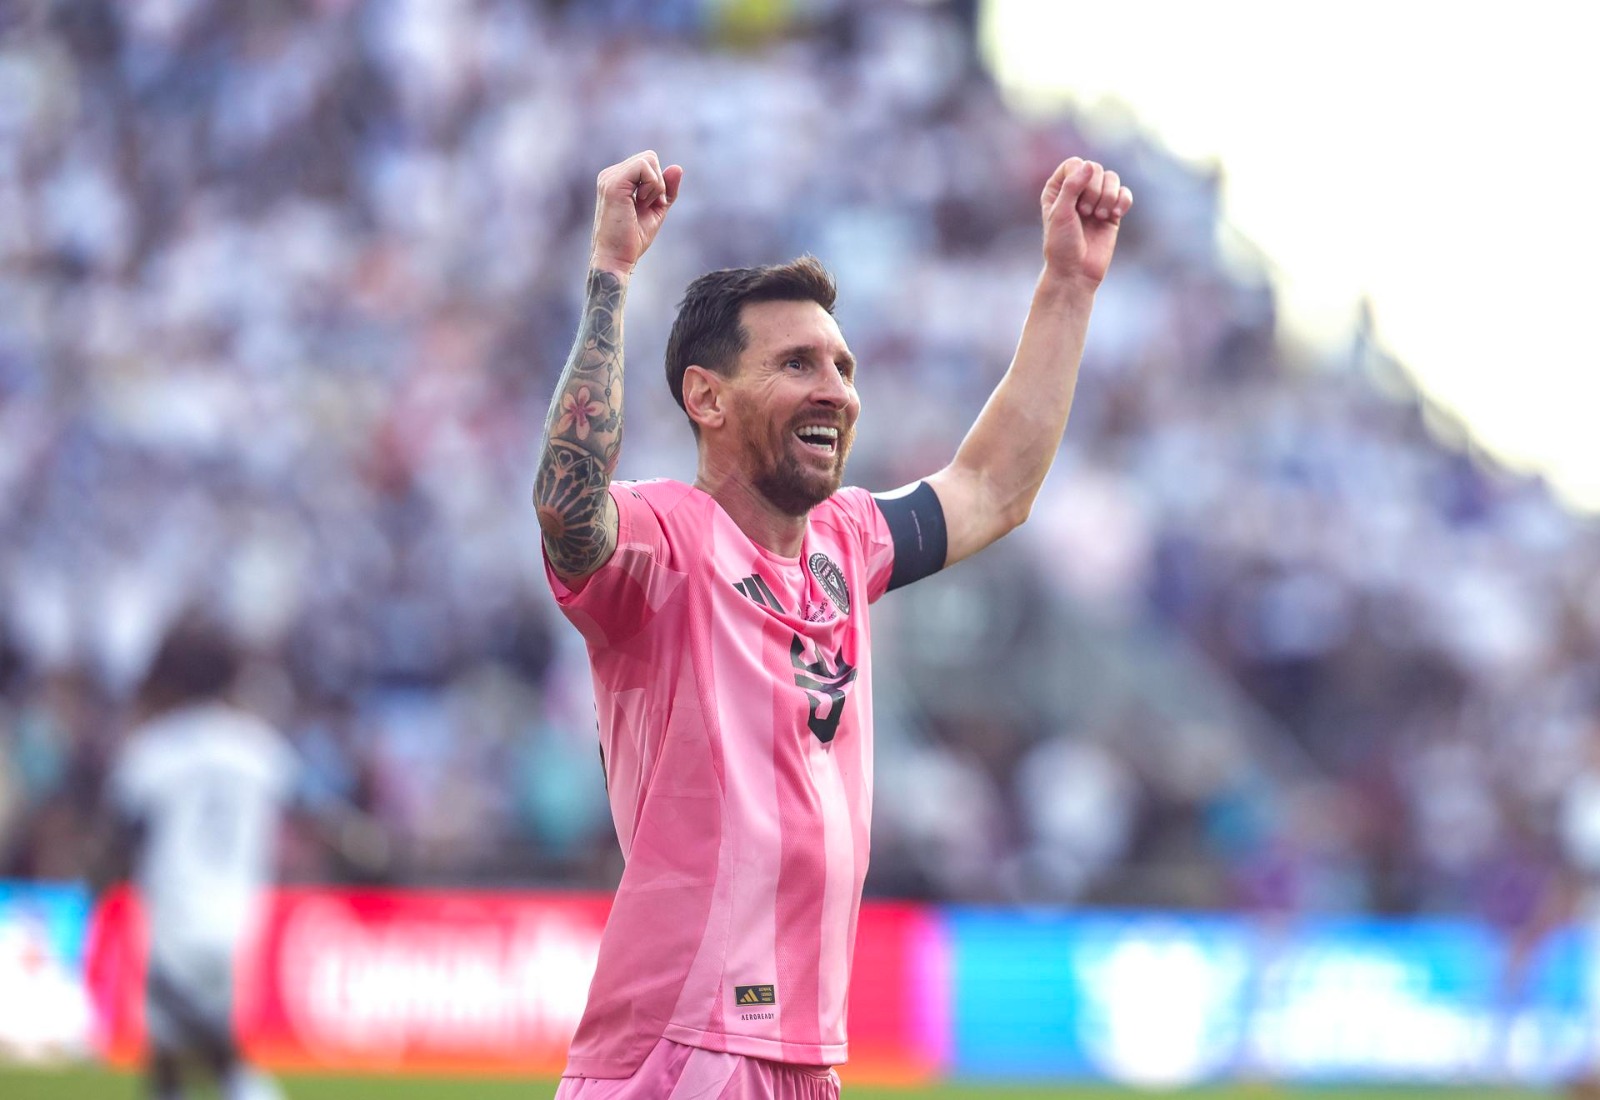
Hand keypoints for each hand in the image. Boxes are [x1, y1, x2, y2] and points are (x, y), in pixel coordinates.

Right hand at [590, 150, 683, 275]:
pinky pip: (644, 166)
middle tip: (645, 206)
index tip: (648, 205)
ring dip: (655, 185)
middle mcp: (610, 175)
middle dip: (658, 183)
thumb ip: (667, 189)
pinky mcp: (614, 184)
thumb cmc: (632, 239)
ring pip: (648, 159)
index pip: (647, 163)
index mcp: (616, 179)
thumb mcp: (656, 209)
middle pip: (650, 157)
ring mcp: (610, 177)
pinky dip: (652, 185)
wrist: (616, 258)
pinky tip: (641, 202)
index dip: (657, 183)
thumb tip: (677, 167)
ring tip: (641, 205)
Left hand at [1039, 157, 1132, 287]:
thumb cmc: (1061, 244)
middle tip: (1085, 213)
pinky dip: (1123, 201)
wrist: (1076, 272)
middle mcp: (1077, 191)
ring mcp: (1096, 201)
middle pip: (1095, 169)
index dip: (1079, 178)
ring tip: (1100, 217)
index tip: (1075, 201)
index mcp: (1058, 188)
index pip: (1075, 163)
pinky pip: (1125, 193)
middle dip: (1094, 190)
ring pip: (1112, 178)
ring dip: (1108, 196)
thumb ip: (1072, 186)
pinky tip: (1115, 216)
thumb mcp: (1061, 212)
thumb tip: (1090, 165)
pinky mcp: (1112, 212)